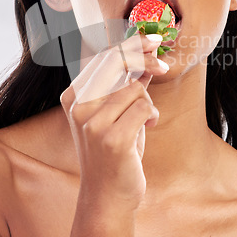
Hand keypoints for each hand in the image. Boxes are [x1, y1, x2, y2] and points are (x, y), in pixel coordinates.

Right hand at [60, 34, 168, 210]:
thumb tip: (146, 56)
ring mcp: (93, 123)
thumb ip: (125, 85)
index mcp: (74, 96)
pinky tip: (147, 127)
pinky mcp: (112, 138)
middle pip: (116, 62)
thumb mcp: (115, 113)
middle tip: (163, 64)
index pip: (103, 57)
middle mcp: (78, 107)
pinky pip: (145, 107)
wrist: (107, 195)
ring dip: (148, 102)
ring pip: (135, 88)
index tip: (152, 40)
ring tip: (144, 120)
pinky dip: (152, 115)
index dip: (130, 45)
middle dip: (145, 58)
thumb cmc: (114, 151)